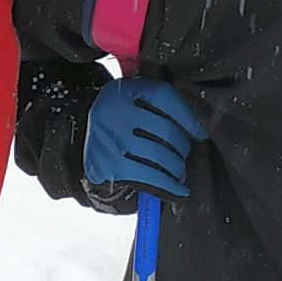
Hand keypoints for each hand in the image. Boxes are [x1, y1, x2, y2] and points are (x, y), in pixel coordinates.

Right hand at [84, 78, 207, 198]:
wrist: (81, 135)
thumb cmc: (119, 117)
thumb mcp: (132, 98)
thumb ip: (159, 102)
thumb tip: (198, 129)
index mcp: (123, 91)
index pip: (164, 96)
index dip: (187, 116)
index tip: (201, 132)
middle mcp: (114, 112)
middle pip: (166, 130)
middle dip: (183, 146)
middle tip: (184, 153)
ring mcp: (110, 139)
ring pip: (160, 155)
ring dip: (177, 167)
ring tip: (179, 169)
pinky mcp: (108, 165)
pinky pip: (148, 177)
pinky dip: (167, 186)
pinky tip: (179, 189)